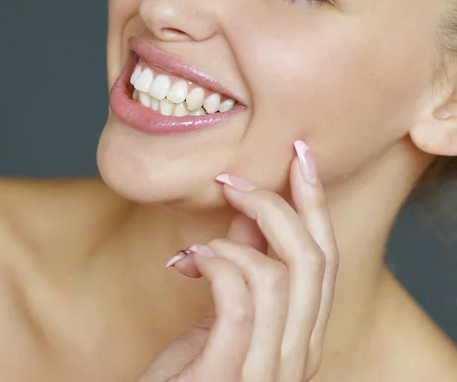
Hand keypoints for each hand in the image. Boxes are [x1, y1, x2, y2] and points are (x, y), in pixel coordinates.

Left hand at [138, 141, 338, 381]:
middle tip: (232, 180)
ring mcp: (267, 373)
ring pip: (280, 276)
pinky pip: (238, 301)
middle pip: (313, 260)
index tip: (301, 154)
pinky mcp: (229, 378)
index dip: (316, 202)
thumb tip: (251, 207)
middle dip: (275, 204)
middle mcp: (298, 358)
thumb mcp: (224, 312)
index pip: (327, 259)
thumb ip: (245, 263)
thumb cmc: (188, 374)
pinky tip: (189, 261)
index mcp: (303, 337)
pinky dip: (216, 264)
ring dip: (235, 241)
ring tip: (201, 247)